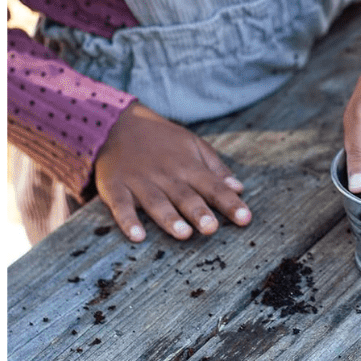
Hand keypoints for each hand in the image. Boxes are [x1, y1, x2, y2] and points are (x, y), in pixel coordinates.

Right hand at [94, 102, 251, 241]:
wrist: (117, 124)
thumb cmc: (162, 139)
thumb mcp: (192, 144)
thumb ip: (215, 168)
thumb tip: (239, 188)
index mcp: (188, 166)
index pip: (213, 186)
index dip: (230, 203)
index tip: (245, 219)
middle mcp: (166, 175)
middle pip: (185, 196)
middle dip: (199, 212)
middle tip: (212, 228)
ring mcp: (139, 181)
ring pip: (156, 202)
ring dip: (169, 218)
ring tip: (183, 233)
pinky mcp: (115, 187)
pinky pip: (121, 205)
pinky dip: (128, 221)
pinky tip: (137, 236)